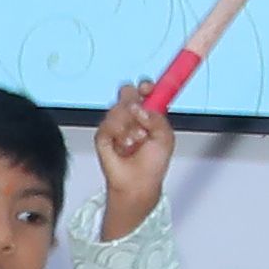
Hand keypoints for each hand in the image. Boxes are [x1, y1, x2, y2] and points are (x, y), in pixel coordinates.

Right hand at [95, 82, 175, 232]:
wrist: (138, 182)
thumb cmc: (153, 163)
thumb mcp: (166, 138)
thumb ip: (158, 118)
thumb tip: (142, 107)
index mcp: (147, 112)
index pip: (144, 89)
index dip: (146, 85)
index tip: (148, 88)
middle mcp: (131, 115)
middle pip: (126, 92)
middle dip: (132, 100)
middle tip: (138, 113)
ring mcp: (116, 123)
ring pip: (118, 108)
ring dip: (129, 125)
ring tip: (136, 140)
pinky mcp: (103, 135)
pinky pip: (107, 124)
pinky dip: (118, 133)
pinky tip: (124, 145)